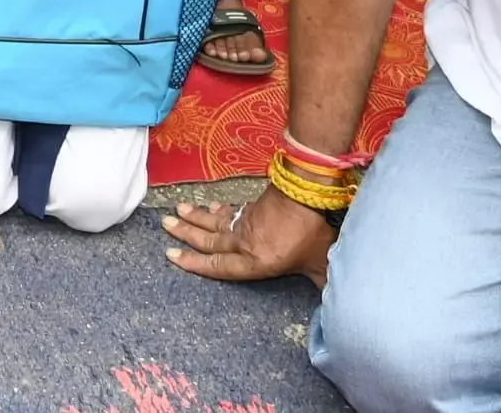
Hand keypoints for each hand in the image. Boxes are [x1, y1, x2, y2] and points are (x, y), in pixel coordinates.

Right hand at [164, 185, 334, 286]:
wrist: (307, 192)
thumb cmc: (313, 232)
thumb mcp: (319, 263)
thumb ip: (321, 283)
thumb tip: (335, 308)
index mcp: (257, 261)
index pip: (220, 266)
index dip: (196, 264)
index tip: (173, 256)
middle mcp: (243, 243)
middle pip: (209, 240)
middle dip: (185, 235)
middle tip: (166, 226)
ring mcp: (245, 223)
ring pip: (213, 223)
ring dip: (194, 218)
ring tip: (175, 212)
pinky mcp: (251, 208)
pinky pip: (227, 212)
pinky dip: (214, 210)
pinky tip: (208, 207)